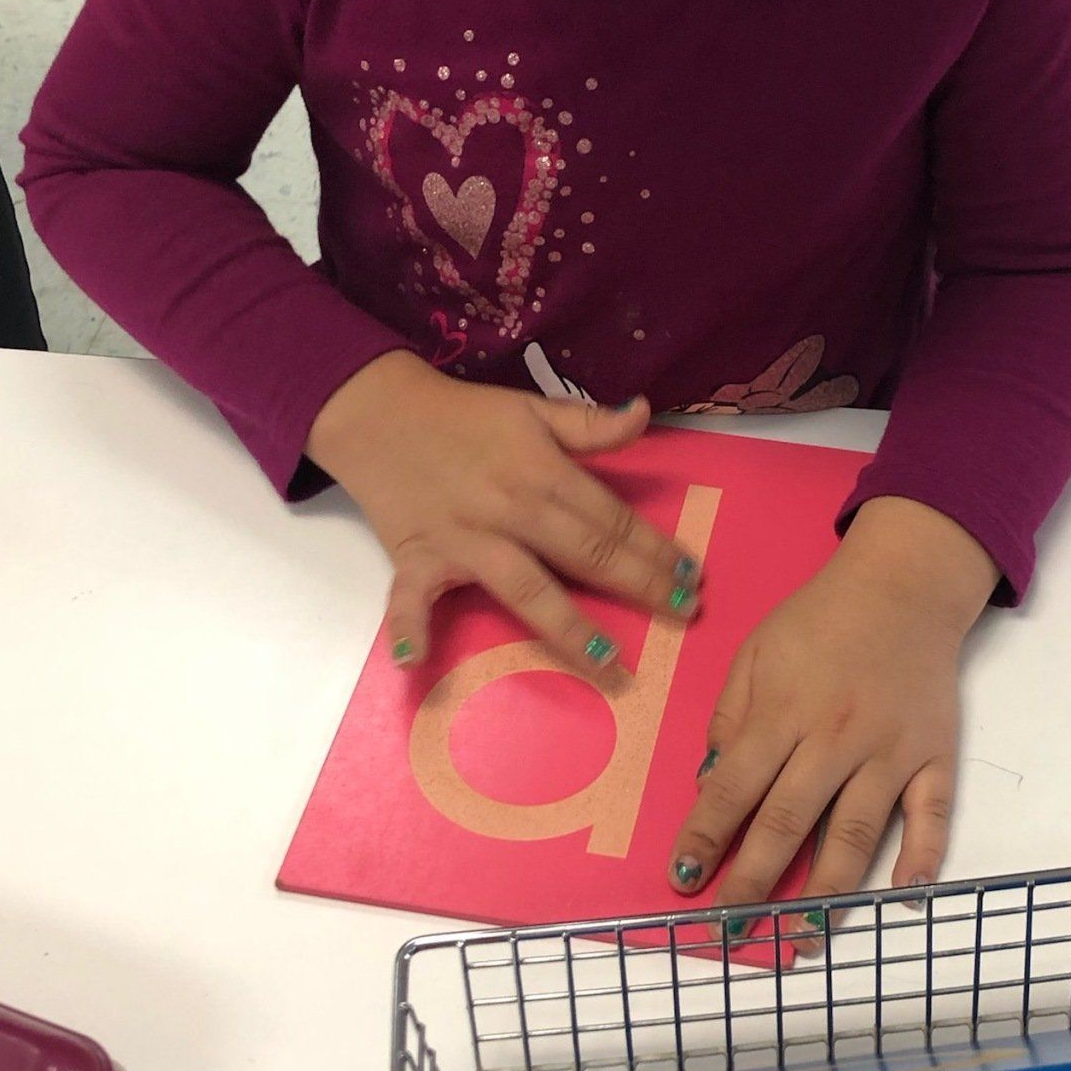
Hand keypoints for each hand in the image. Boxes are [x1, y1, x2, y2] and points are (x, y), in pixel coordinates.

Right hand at [306, 352, 699, 681]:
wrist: (379, 410)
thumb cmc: (464, 416)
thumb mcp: (532, 409)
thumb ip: (590, 423)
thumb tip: (644, 414)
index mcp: (542, 473)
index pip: (611, 517)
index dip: (655, 546)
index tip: (691, 574)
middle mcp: (511, 510)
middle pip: (585, 555)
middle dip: (639, 586)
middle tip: (682, 615)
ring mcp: (464, 539)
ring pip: (523, 588)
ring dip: (566, 627)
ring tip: (608, 662)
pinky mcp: (416, 558)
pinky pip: (410, 598)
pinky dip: (409, 627)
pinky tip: (417, 661)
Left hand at [666, 499, 997, 937]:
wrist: (903, 585)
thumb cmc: (819, 621)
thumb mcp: (755, 653)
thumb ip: (730, 717)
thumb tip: (710, 786)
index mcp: (783, 712)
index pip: (734, 787)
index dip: (706, 837)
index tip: (684, 880)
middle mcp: (835, 737)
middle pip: (789, 821)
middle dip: (755, 880)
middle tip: (734, 931)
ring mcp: (890, 750)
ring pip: (856, 832)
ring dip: (828, 891)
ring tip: (805, 937)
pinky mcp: (936, 755)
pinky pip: (932, 814)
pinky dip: (922, 856)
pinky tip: (902, 895)